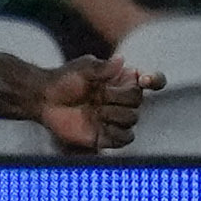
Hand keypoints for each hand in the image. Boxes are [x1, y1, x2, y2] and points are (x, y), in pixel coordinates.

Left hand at [35, 54, 161, 151]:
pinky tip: (98, 127)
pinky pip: (124, 139)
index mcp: (125, 81)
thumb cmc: (64, 80)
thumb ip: (103, 67)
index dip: (155, 80)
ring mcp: (116, 119)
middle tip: (98, 95)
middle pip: (139, 101)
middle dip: (118, 98)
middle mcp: (124, 100)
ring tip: (94, 111)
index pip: (154, 80)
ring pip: (132, 120)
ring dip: (113, 115)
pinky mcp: (107, 137)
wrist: (45, 100)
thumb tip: (121, 61)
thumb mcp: (83, 68)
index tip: (143, 79)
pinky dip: (114, 134)